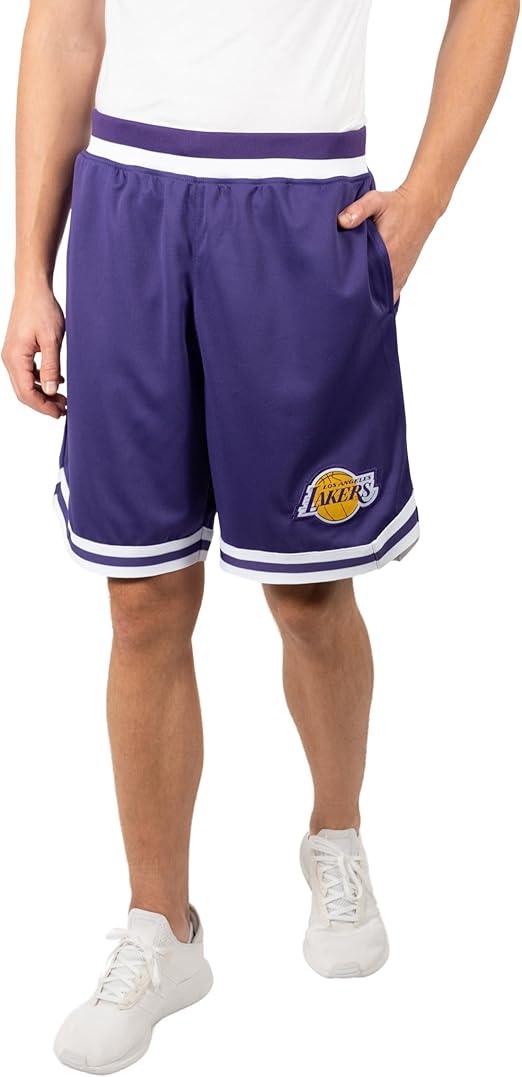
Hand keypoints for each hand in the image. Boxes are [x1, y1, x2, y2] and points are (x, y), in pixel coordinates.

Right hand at [2, 281, 65, 417]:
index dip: (43, 406)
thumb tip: (50, 390)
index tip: (60, 413)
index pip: (26, 393)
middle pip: (24, 392)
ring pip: (25, 383)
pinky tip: (57, 382)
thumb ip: (51, 366)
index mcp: (15, 358)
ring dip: (43, 393)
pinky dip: (41, 380)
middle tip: (63, 410)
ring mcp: (13, 355)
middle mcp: (10, 359)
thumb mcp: (51, 340)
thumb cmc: (42, 309)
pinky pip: (27, 372)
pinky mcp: (19, 351)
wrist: (33, 289)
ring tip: (62, 399)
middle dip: (43, 403)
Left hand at [338, 185, 438, 302]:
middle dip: (356, 297)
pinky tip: (369, 306)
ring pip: (382, 297)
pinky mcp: (402, 275)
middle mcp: (393, 267)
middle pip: (371, 291)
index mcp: (385, 251)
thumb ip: (358, 209)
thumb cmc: (397, 204)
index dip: (349, 287)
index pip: (363, 278)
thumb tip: (341, 221)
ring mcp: (399, 273)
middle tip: (339, 301)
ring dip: (369, 301)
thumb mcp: (376, 201)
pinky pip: (391, 295)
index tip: (336, 291)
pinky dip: (381, 300)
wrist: (422, 207)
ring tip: (351, 307)